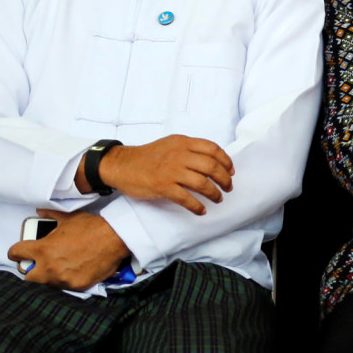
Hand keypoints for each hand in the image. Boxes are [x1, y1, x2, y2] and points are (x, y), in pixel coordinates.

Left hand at [6, 209, 129, 289]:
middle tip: (39, 265)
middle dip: (31, 270)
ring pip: (47, 283)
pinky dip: (68, 280)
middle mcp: (49, 266)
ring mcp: (62, 278)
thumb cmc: (92, 228)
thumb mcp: (69, 218)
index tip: (18, 253)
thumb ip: (51, 216)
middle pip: (27, 276)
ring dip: (50, 276)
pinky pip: (66, 286)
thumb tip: (40, 212)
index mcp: (43, 249)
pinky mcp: (76, 285)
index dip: (16, 252)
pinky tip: (75, 271)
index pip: (17, 253)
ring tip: (61, 267)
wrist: (115, 239)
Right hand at [89, 136, 231, 213]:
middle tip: (228, 187)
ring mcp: (171, 171)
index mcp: (183, 143)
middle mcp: (179, 155)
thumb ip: (189, 149)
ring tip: (218, 199)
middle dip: (224, 179)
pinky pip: (186, 198)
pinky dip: (197, 206)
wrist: (121, 164)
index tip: (231, 171)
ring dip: (214, 193)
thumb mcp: (171, 144)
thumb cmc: (148, 156)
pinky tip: (201, 210)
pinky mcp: (163, 186)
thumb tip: (211, 161)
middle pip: (211, 166)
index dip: (226, 160)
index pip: (213, 148)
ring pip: (202, 183)